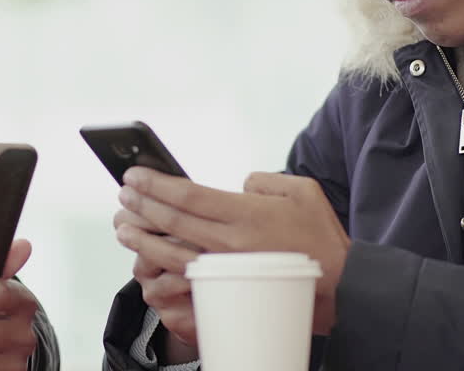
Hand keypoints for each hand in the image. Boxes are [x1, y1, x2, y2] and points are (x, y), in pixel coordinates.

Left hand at [115, 169, 349, 334]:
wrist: (342, 288)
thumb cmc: (322, 238)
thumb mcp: (302, 191)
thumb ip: (263, 180)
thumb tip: (238, 184)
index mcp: (246, 213)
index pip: (188, 195)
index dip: (156, 184)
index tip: (135, 175)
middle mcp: (231, 242)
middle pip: (172, 222)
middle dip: (141, 205)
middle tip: (122, 194)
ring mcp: (227, 269)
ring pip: (172, 253)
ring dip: (142, 238)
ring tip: (122, 226)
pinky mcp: (228, 289)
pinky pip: (186, 278)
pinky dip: (161, 267)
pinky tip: (147, 259)